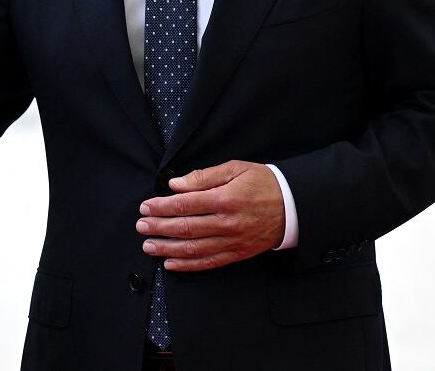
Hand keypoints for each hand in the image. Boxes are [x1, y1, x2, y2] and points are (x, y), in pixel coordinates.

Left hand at [136, 160, 284, 271]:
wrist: (294, 206)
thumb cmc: (263, 183)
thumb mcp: (234, 169)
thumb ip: (202, 177)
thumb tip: (175, 184)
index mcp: (225, 199)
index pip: (185, 205)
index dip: (161, 206)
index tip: (145, 206)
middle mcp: (227, 223)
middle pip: (185, 228)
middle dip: (159, 228)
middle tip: (141, 226)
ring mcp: (233, 241)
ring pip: (194, 249)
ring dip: (167, 249)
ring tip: (149, 246)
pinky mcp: (238, 254)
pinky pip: (209, 263)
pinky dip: (188, 265)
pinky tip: (171, 263)